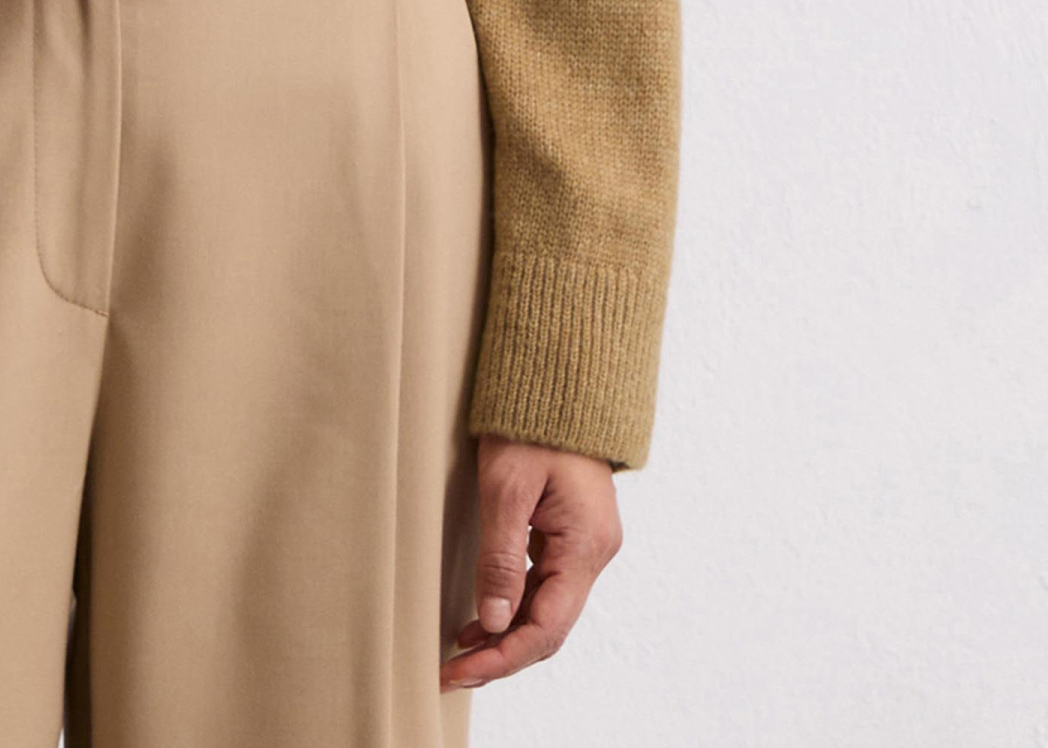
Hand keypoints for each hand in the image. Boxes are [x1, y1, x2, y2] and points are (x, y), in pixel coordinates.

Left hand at [438, 432, 622, 691]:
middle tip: (452, 670)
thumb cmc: (531, 424)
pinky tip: (486, 613)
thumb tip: (495, 622)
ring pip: (549, 607)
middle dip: (502, 653)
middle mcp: (595, 551)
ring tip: (461, 649)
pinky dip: (516, 604)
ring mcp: (587, 541)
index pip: (546, 628)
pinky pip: (548, 582)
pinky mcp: (574, 530)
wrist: (558, 376)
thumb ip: (501, 558)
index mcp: (585, 545)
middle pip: (550, 626)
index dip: (502, 658)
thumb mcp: (505, 488)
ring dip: (507, 632)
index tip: (458, 670)